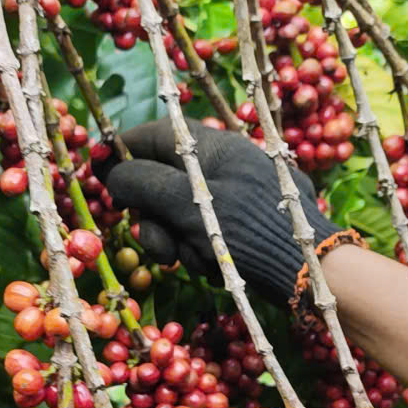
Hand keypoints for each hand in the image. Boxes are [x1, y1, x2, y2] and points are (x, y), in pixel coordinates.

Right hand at [103, 119, 340, 302]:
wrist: (310, 273)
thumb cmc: (248, 231)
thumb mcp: (188, 204)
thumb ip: (144, 183)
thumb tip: (112, 174)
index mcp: (214, 146)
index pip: (155, 135)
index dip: (122, 152)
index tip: (97, 172)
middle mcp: (224, 165)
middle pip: (161, 181)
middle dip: (153, 218)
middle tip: (160, 244)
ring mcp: (234, 197)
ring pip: (177, 215)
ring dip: (175, 241)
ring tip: (192, 259)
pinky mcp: (241, 228)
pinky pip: (201, 235)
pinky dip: (199, 252)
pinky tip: (213, 266)